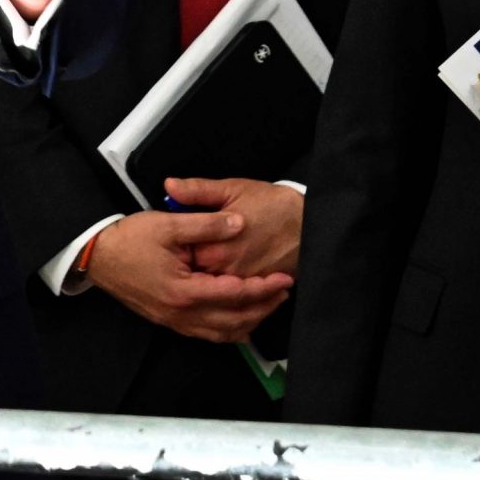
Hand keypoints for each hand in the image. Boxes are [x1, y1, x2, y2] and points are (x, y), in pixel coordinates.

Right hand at [82, 211, 293, 343]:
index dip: (263, 287)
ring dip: (250, 320)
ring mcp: (175, 321)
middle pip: (235, 321)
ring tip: (268, 305)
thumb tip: (239, 223)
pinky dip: (229, 329)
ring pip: (223, 333)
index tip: (283, 278)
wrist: (98, 257)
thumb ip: (206, 224)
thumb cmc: (129, 239)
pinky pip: (208, 334)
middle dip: (264, 307)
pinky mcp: (170, 321)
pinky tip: (240, 319)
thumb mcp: (168, 225)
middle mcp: (182, 314)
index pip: (235, 294)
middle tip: (283, 292)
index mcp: (185, 291)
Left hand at [166, 177, 302, 278]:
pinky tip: (222, 272)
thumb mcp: (232, 189)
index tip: (173, 239)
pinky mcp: (257, 290)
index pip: (180, 256)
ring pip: (213, 286)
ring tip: (205, 259)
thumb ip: (197, 191)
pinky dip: (225, 285)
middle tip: (185, 250)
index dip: (175, 248)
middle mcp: (227, 271)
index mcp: (215, 247)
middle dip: (187, 264)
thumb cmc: (271, 204)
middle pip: (194, 274)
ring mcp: (242, 284)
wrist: (310, 223)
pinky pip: (233, 294)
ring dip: (205, 276)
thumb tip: (169, 185)